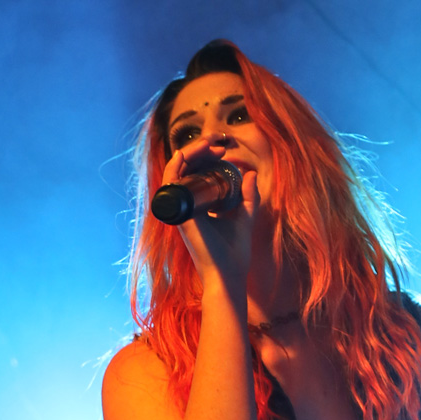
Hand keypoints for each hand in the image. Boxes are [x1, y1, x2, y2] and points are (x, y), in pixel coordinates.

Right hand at [161, 136, 259, 286]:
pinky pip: (170, 184)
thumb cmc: (234, 254)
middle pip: (187, 168)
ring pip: (178, 171)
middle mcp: (187, 206)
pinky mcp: (179, 215)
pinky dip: (175, 167)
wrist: (229, 276)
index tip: (224, 149)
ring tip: (210, 146)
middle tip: (219, 143)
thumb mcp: (244, 217)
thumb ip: (247, 197)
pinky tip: (183, 154)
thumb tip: (250, 173)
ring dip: (191, 153)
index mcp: (199, 206)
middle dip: (200, 149)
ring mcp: (181, 210)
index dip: (207, 156)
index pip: (197, 173)